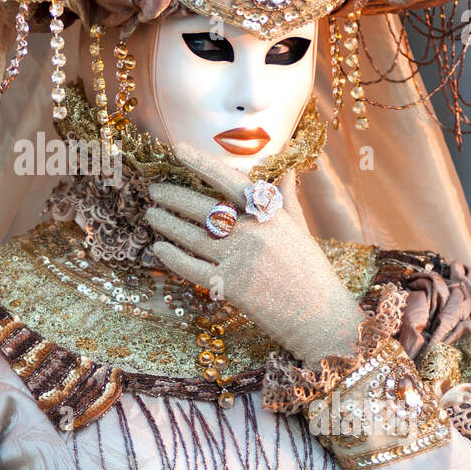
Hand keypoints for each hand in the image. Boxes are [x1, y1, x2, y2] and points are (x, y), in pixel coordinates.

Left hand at [144, 142, 364, 368]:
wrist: (319, 319)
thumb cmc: (310, 272)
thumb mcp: (300, 230)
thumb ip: (285, 198)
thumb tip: (285, 166)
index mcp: (271, 216)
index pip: (230, 181)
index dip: (203, 163)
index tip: (178, 150)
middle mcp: (253, 234)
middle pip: (203, 208)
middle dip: (173, 197)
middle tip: (154, 190)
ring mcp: (240, 261)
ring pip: (192, 236)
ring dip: (166, 224)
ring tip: (151, 214)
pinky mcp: (229, 287)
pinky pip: (191, 268)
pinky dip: (172, 257)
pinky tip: (159, 247)